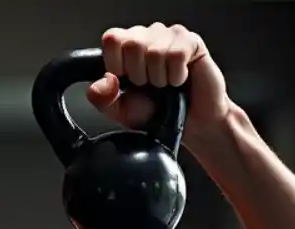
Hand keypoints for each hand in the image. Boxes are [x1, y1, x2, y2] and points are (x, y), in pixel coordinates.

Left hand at [85, 23, 230, 140]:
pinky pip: (176, 55)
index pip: (112, 39)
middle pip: (132, 43)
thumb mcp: (120, 111)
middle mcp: (147, 36)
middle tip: (149, 85)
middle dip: (139, 75)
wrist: (188, 125)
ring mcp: (169, 36)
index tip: (126, 81)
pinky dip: (176, 75)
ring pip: (154, 51)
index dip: (117, 64)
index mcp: (126, 47)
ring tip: (165, 84)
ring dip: (159, 78)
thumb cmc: (157, 114)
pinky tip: (179, 79)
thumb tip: (103, 82)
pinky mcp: (192, 42)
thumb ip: (102, 99)